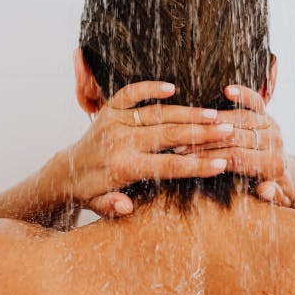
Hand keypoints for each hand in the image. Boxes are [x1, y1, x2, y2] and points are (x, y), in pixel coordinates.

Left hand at [66, 81, 265, 216]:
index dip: (196, 165)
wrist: (66, 171)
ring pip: (158, 114)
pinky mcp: (109, 109)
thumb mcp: (101, 207)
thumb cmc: (92, 192)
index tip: (222, 163)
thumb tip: (127, 207)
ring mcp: (115, 122)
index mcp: (123, 167)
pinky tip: (172, 88)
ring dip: (188, 113)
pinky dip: (149, 88)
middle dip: (202, 133)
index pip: (168, 166)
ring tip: (215, 113)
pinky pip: (130, 93)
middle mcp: (120, 142)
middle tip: (229, 129)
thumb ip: (114, 207)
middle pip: (169, 135)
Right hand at [173, 85, 292, 206]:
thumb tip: (265, 189)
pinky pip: (255, 102)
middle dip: (206, 140)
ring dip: (213, 121)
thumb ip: (271, 195)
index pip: (236, 158)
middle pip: (234, 137)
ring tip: (189, 124)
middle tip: (179, 142)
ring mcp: (271, 126)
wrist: (288, 177)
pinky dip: (243, 95)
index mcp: (273, 165)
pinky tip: (227, 90)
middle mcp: (274, 142)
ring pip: (240, 118)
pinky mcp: (267, 115)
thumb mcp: (275, 199)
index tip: (186, 159)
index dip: (209, 157)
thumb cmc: (272, 192)